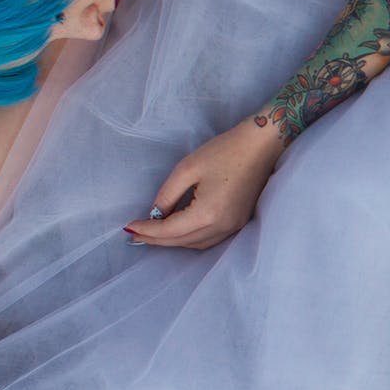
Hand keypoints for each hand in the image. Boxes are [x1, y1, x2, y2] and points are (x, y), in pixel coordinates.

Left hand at [125, 117, 284, 250]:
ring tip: (153, 234)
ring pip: (195, 244)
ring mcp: (233, 227)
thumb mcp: (187, 168)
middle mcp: (222, 226)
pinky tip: (178, 229)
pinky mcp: (239, 222)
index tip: (128, 227)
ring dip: (173, 241)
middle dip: (156, 239)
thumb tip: (155, 215)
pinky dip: (190, 238)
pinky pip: (209, 239)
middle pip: (181, 242)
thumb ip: (167, 195)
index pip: (169, 230)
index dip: (147, 230)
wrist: (262, 145)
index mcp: (207, 213)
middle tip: (135, 234)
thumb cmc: (224, 151)